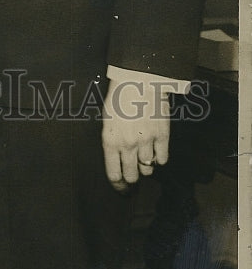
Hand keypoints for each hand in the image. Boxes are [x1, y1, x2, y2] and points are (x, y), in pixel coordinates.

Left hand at [101, 77, 169, 191]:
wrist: (139, 80)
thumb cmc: (119, 97)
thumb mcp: (107, 119)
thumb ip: (112, 140)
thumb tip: (116, 158)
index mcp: (110, 140)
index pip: (114, 174)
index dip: (118, 185)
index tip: (121, 188)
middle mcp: (128, 144)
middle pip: (132, 176)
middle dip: (132, 179)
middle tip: (133, 175)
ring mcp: (146, 141)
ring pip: (148, 169)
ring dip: (145, 166)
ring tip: (143, 158)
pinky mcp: (162, 136)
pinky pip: (163, 159)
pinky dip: (160, 158)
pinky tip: (156, 152)